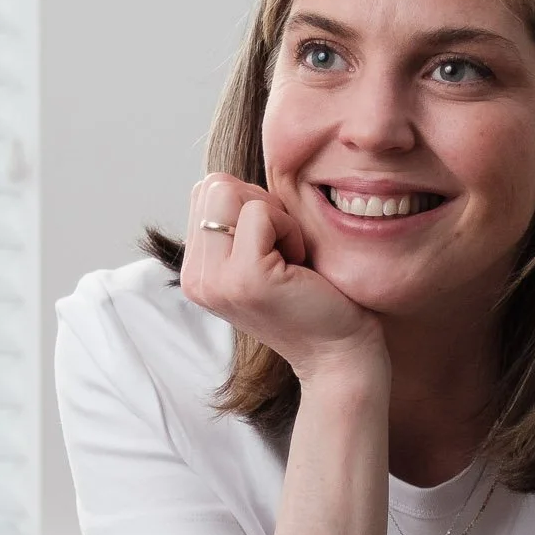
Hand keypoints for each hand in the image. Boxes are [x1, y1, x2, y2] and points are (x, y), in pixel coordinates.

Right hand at [180, 173, 383, 382]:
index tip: (274, 246)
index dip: (249, 202)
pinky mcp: (245, 278)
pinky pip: (261, 212)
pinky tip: (299, 266)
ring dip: (275, 217)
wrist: (340, 353)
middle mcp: (195, 279)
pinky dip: (290, 229)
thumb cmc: (313, 297)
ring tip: (289, 259)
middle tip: (284, 251)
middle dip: (259, 204)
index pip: (205, 190)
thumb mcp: (263, 254)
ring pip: (230, 191)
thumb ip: (236, 222)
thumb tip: (228, 181)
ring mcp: (215, 281)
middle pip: (213, 184)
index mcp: (195, 272)